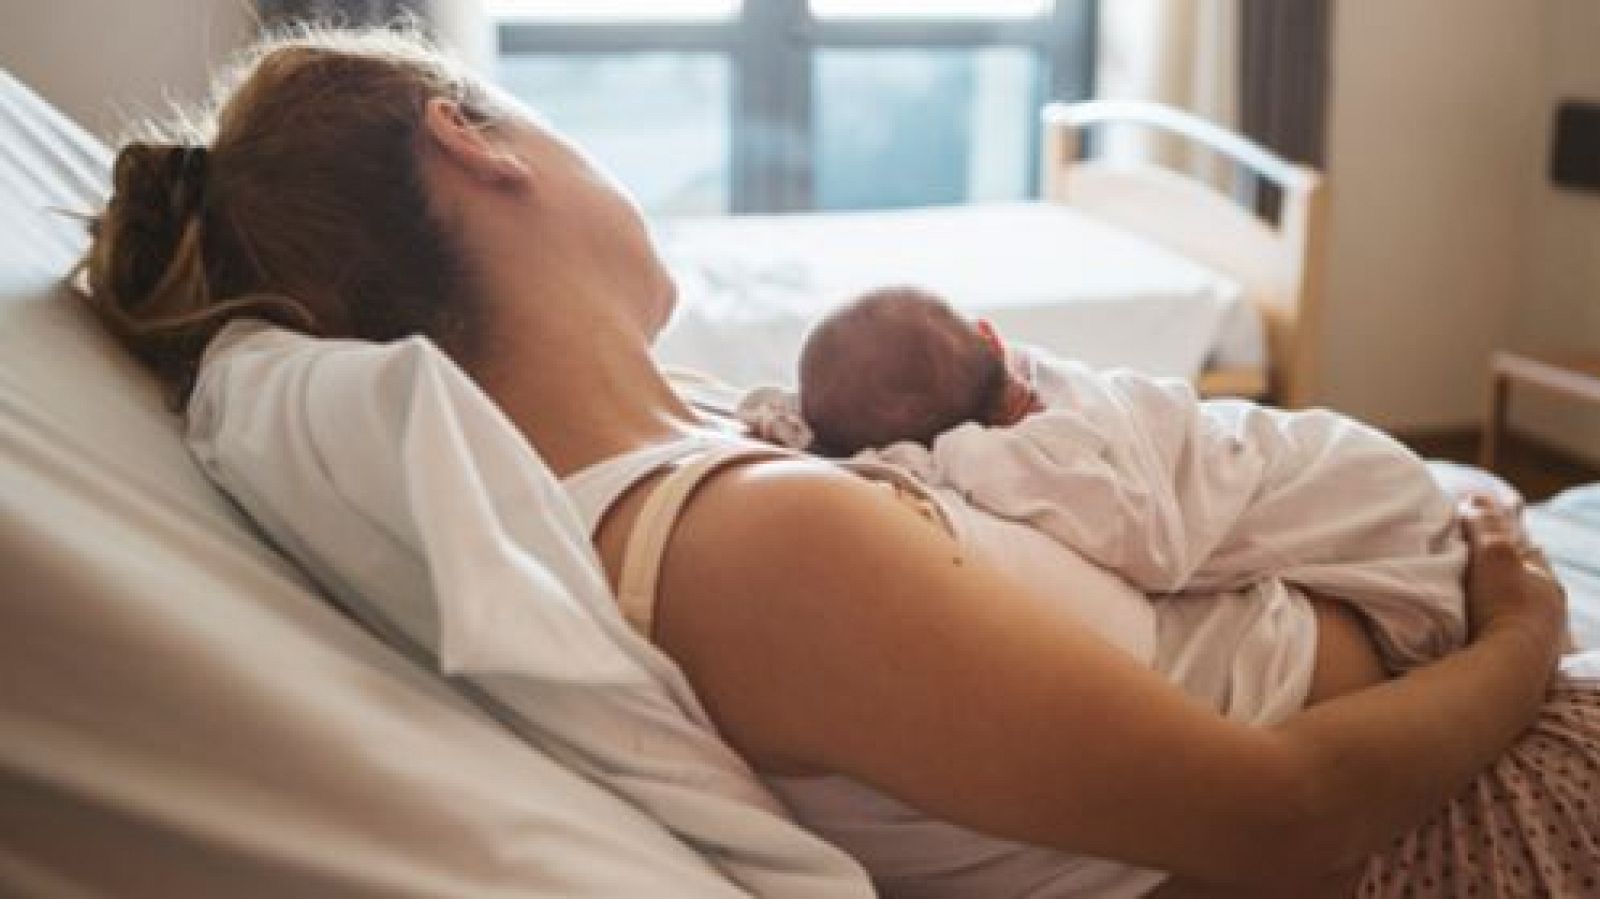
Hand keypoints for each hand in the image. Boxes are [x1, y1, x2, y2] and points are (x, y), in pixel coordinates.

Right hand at [1459, 494, 1565, 656]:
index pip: (1528, 552)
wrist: (1503, 673)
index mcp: (1547, 585)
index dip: (1504, 539)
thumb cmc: (1504, 608)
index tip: (1479, 531)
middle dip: (1501, 573)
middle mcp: (1548, 615)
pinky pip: (1498, 638)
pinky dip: (1485, 628)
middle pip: (1521, 584)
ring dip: (1493, 604)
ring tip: (1465, 598)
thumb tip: (1476, 498)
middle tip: (1470, 564)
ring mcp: (1533, 644)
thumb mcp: (1494, 553)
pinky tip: (1468, 632)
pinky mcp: (1514, 667)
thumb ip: (1486, 524)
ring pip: (1511, 612)